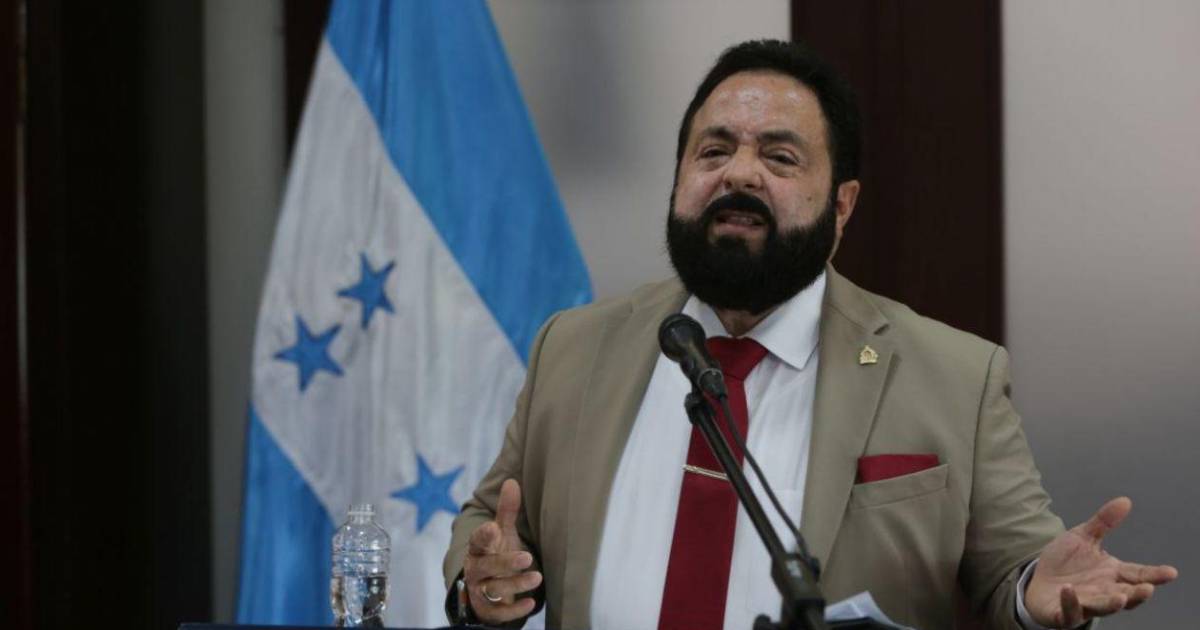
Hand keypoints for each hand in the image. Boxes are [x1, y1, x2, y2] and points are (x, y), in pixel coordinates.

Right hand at [461, 479, 542, 623]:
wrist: (485, 589)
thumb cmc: (496, 554)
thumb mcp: (502, 534)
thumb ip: (507, 511)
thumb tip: (511, 482)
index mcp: (478, 548)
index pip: (477, 541)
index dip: (483, 535)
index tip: (493, 528)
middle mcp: (475, 569)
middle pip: (486, 566)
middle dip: (505, 563)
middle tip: (527, 557)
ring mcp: (480, 591)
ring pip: (494, 589)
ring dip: (516, 584)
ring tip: (537, 577)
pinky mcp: (487, 610)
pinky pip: (498, 613)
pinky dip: (514, 610)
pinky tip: (530, 604)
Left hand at [1025, 497, 1177, 627]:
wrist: (1037, 580)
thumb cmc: (1065, 562)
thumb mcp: (1083, 537)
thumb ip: (1103, 522)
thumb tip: (1125, 500)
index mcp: (1112, 573)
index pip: (1137, 574)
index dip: (1154, 574)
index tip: (1171, 572)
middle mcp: (1103, 591)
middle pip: (1126, 595)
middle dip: (1137, 594)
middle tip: (1147, 589)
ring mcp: (1084, 604)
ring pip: (1102, 607)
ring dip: (1111, 603)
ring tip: (1120, 598)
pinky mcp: (1063, 613)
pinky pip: (1069, 611)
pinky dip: (1070, 602)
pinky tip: (1068, 590)